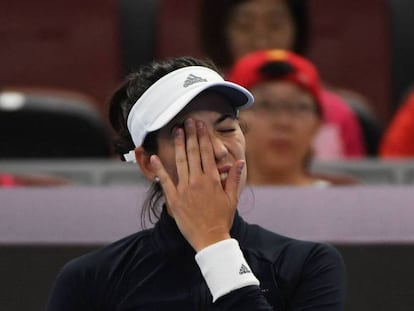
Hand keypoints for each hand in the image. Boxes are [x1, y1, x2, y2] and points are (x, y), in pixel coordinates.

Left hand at [150, 118, 244, 251]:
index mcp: (213, 179)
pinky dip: (159, 169)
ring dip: (178, 145)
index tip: (200, 125)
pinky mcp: (174, 199)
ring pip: (180, 162)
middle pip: (193, 153)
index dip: (203, 137)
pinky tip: (154, 157)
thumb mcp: (232, 198)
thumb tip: (240, 161)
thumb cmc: (222, 218)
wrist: (210, 238)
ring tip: (176, 131)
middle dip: (190, 135)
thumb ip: (235, 178)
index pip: (207, 153)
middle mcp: (198, 181)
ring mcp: (185, 189)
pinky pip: (165, 181)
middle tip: (187, 121)